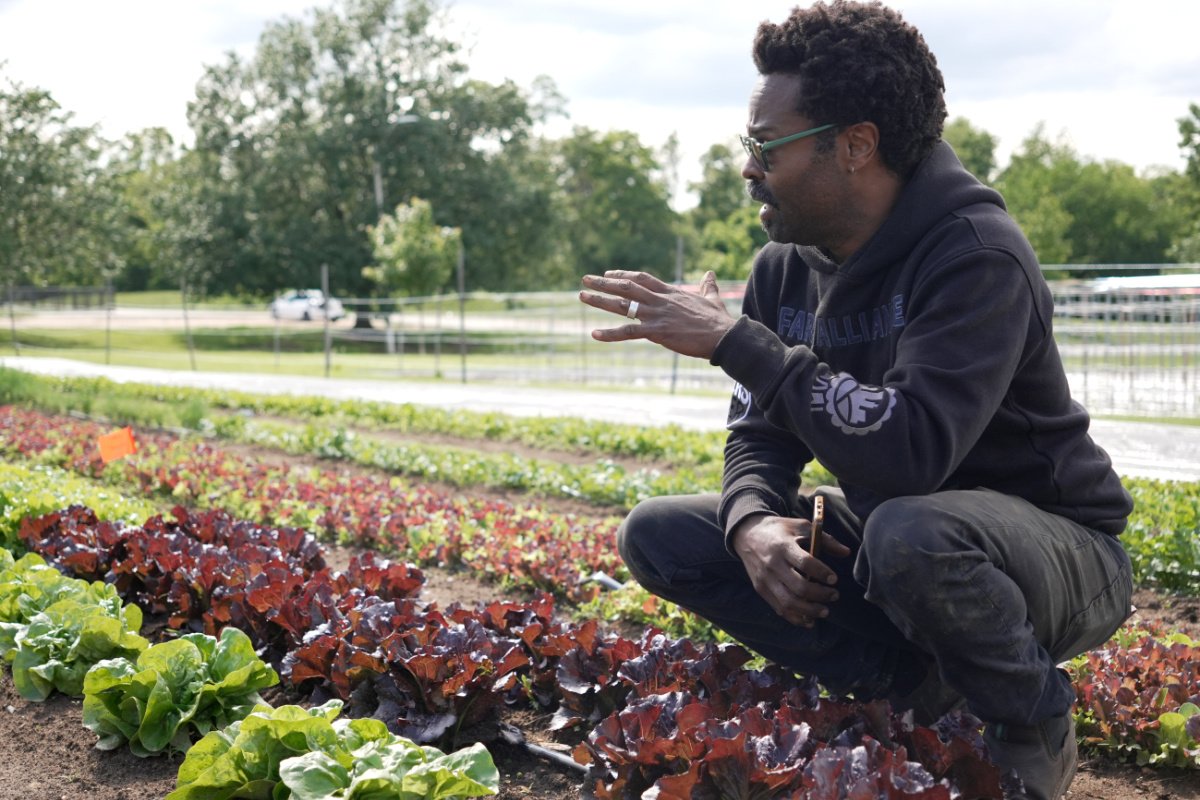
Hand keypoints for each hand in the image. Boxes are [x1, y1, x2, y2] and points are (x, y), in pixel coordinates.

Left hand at [579, 269, 734, 359]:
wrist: (724, 336)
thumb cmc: (718, 320)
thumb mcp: (711, 298)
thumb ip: (707, 286)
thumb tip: (710, 273)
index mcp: (670, 292)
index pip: (642, 278)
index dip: (624, 274)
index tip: (609, 272)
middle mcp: (659, 300)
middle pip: (627, 287)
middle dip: (604, 282)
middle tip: (585, 279)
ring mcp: (656, 315)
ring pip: (622, 305)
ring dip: (600, 300)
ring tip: (582, 295)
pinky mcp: (657, 332)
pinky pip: (628, 332)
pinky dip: (610, 333)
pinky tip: (594, 334)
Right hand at [731, 514, 850, 626]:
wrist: (746, 534)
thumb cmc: (779, 529)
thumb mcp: (800, 526)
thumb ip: (825, 539)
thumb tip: (846, 553)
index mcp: (783, 546)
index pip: (805, 563)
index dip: (822, 573)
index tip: (834, 579)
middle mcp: (772, 564)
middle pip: (798, 587)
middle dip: (820, 595)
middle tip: (834, 595)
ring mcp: (765, 579)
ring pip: (789, 602)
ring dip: (810, 610)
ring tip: (825, 611)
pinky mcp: (761, 589)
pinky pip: (779, 608)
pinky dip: (795, 618)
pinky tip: (810, 620)